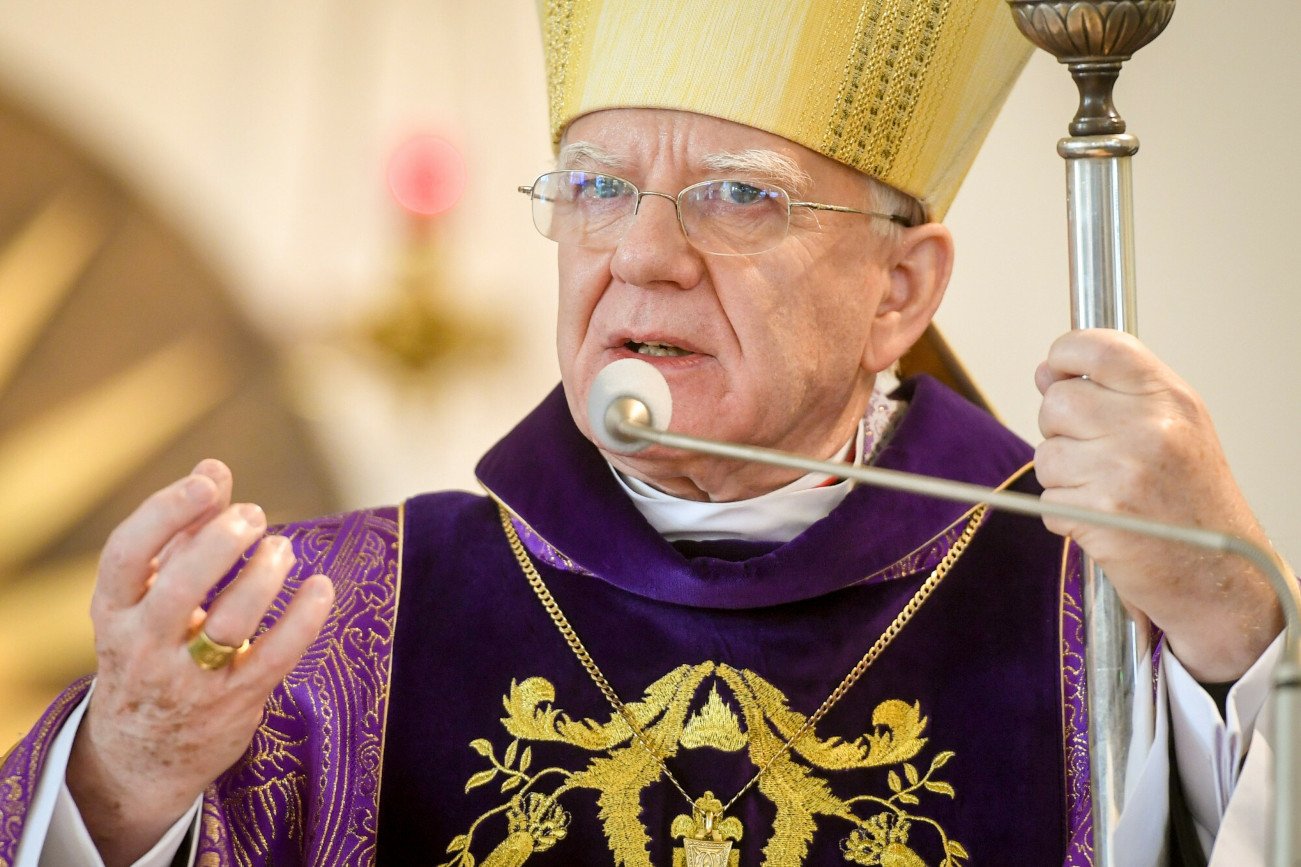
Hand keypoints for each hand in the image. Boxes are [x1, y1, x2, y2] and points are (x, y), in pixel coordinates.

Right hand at [66, 459, 332, 865]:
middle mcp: (142, 646)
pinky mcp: (232, 702)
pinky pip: (274, 657)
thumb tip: (214, 466)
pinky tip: (321, 587)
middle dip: (220, 543)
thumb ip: (183, 531)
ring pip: (228, 624)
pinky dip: (303, 619)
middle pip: (178, 588)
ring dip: (263, 577)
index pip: (126, 554)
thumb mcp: (150, 596)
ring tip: (282, 548)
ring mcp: (187, 679)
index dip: (165, 512)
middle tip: (254, 515)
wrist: (141, 757)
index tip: (208, 484)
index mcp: (114, 610)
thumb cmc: (152, 649)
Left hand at [1034, 329, 1281, 681]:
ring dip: (1063, 478)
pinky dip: (1066, 515)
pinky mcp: (1102, 514)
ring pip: (1046, 455)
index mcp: (1170, 398)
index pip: (1099, 347)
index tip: (1055, 371)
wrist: (1225, 574)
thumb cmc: (1192, 500)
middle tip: (1093, 454)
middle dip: (1060, 429)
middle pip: (1056, 402)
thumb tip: (1045, 374)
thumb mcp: (1174, 428)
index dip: (1063, 355)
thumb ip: (1113, 394)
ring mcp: (1125, 471)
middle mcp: (1151, 428)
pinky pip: (1049, 502)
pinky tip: (1104, 520)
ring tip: (1106, 492)